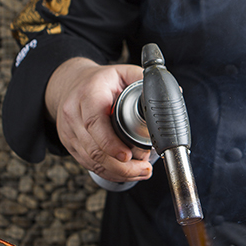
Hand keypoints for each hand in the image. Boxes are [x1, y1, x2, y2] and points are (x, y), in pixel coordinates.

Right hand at [44, 57, 153, 182]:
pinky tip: (125, 173)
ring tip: (140, 172)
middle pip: (94, 149)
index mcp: (88, 95)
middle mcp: (74, 114)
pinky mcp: (70, 144)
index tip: (128, 156)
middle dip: (121, 166)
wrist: (70, 84)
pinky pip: (88, 164)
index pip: (94, 122)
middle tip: (144, 168)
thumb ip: (143, 81)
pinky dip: (108, 172)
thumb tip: (175, 92)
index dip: (110, 143)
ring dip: (117, 172)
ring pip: (91, 161)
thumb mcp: (121, 72)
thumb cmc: (99, 81)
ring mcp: (69, 132)